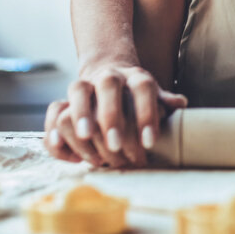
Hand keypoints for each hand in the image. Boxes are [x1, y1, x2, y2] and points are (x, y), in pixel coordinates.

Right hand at [43, 60, 186, 167]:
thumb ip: (164, 102)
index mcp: (135, 76)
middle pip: (108, 85)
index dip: (146, 113)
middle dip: (111, 117)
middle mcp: (108, 76)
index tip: (149, 142)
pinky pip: (53, 112)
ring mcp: (84, 86)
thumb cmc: (136, 96)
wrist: (108, 76)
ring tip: (90, 152)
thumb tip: (180, 103)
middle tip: (115, 147)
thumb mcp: (154, 97)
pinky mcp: (64, 101)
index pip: (143, 87)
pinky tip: (70, 157)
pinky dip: (56, 134)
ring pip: (76, 91)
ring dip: (81, 119)